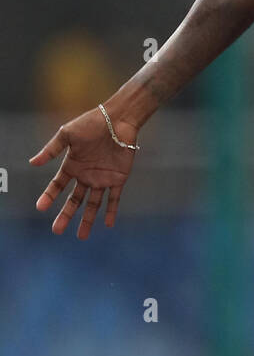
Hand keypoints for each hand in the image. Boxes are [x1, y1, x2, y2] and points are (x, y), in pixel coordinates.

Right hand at [29, 106, 139, 238]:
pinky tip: (107, 224)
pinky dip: (111, 211)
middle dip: (66, 215)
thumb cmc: (91, 123)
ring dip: (87, 219)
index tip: (40, 207)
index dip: (49, 196)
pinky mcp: (118, 178)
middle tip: (56, 231)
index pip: (57, 185)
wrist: (117, 120)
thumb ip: (51, 149)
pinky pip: (114, 198)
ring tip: (81, 236)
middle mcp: (86, 175)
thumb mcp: (67, 134)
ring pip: (93, 204)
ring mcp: (102, 178)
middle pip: (74, 200)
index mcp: (73, 165)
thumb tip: (32, 163)